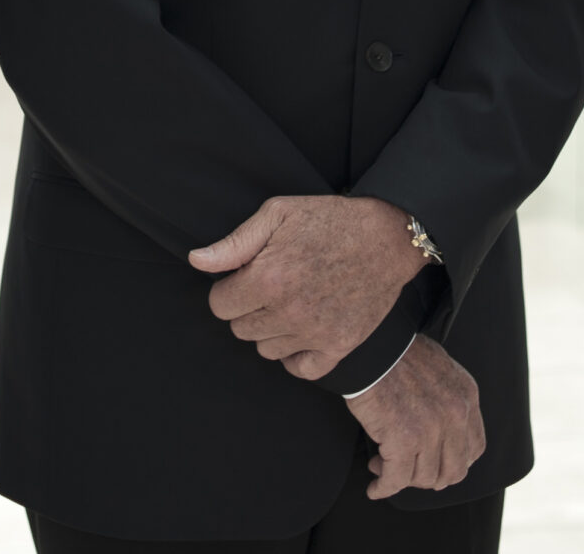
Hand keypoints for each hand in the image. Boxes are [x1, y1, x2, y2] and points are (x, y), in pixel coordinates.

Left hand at [190, 195, 423, 378]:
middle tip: (272, 286)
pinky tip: (301, 330)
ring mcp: (314, 334)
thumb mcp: (278, 214)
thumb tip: (197, 261)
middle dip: (248, 308)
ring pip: (265, 349)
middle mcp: (288, 313)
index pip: (219, 305)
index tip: (246, 276)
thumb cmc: (329, 220)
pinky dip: (295, 355)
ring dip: (270, 330)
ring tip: (290, 303)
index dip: (229, 288)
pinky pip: (299, 369)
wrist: (387, 237)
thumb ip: (234, 243)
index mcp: (268, 279)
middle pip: (240, 329)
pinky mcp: (339, 347)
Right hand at [346, 335, 484, 498]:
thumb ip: (448, 396)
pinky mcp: (403, 441)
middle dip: (429, 476)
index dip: (454, 462)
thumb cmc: (396, 351)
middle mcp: (456, 416)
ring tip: (382, 467)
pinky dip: (384, 488)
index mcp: (467, 396)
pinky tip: (375, 488)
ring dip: (402, 479)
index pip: (474, 448)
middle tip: (408, 469)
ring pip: (424, 478)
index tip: (434, 462)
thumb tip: (441, 424)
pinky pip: (396, 480)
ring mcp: (431, 431)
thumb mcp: (439, 367)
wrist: (371, 346)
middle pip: (453, 470)